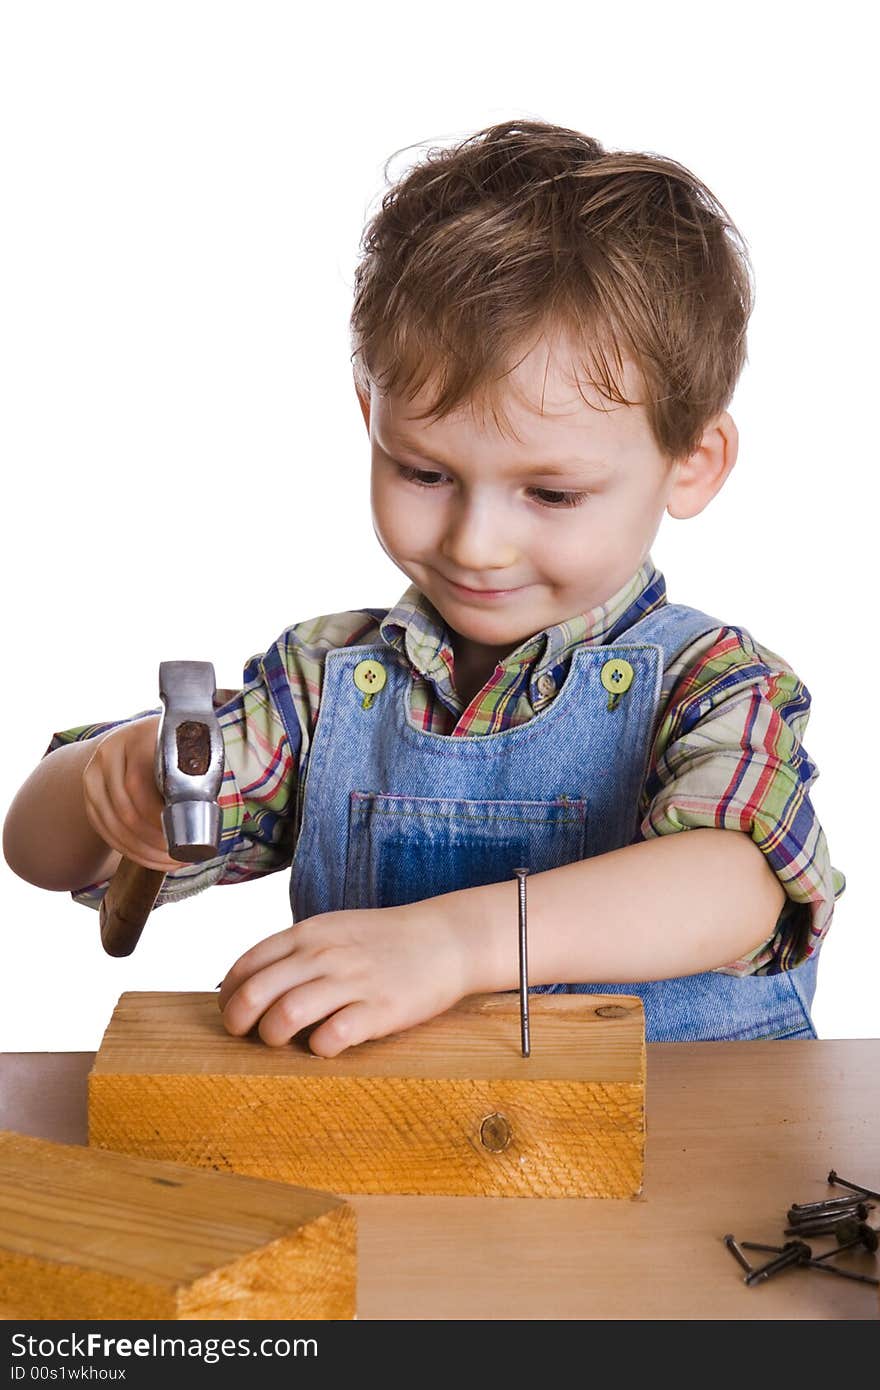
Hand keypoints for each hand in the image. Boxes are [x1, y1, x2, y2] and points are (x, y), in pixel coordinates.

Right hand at [81, 715, 187, 871]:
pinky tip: (148, 858)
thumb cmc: (174, 749)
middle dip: (153, 841)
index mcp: (137, 738)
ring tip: (167, 862)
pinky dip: (126, 849)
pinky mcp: (89, 795)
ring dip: (141, 851)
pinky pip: (104, 829)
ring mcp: (94, 774)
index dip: (157, 817)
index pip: (138, 784)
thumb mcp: (184, 750)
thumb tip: (199, 815)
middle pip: (125, 809)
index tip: (180, 836)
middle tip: (177, 856)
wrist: (142, 739)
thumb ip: (190, 773)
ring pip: (112, 824)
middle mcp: (110, 752)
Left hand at [217, 902, 471, 1056]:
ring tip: (281, 1042)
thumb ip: (296, 951)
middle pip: (257, 993)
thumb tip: (251, 983)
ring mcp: (352, 982)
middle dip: (239, 1021)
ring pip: (286, 1015)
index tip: (230, 1010)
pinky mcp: (379, 1011)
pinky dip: (318, 1049)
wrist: (446, 939)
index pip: (248, 964)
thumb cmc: (385, 940)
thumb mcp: (334, 929)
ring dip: (273, 1036)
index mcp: (310, 933)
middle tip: (243, 1035)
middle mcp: (325, 955)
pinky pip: (331, 1037)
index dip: (229, 993)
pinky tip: (324, 1046)